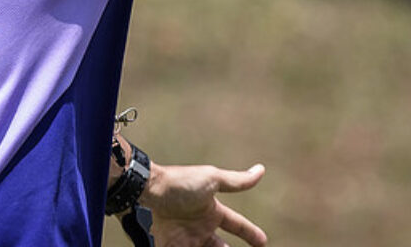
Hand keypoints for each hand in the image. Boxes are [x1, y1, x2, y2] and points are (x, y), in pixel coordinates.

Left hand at [140, 162, 266, 246]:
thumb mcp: (212, 180)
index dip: (251, 233)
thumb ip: (236, 181)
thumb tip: (261, 170)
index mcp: (212, 212)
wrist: (147, 194)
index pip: (237, 225)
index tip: (263, 242)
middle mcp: (200, 228)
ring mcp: (185, 240)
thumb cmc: (180, 184)